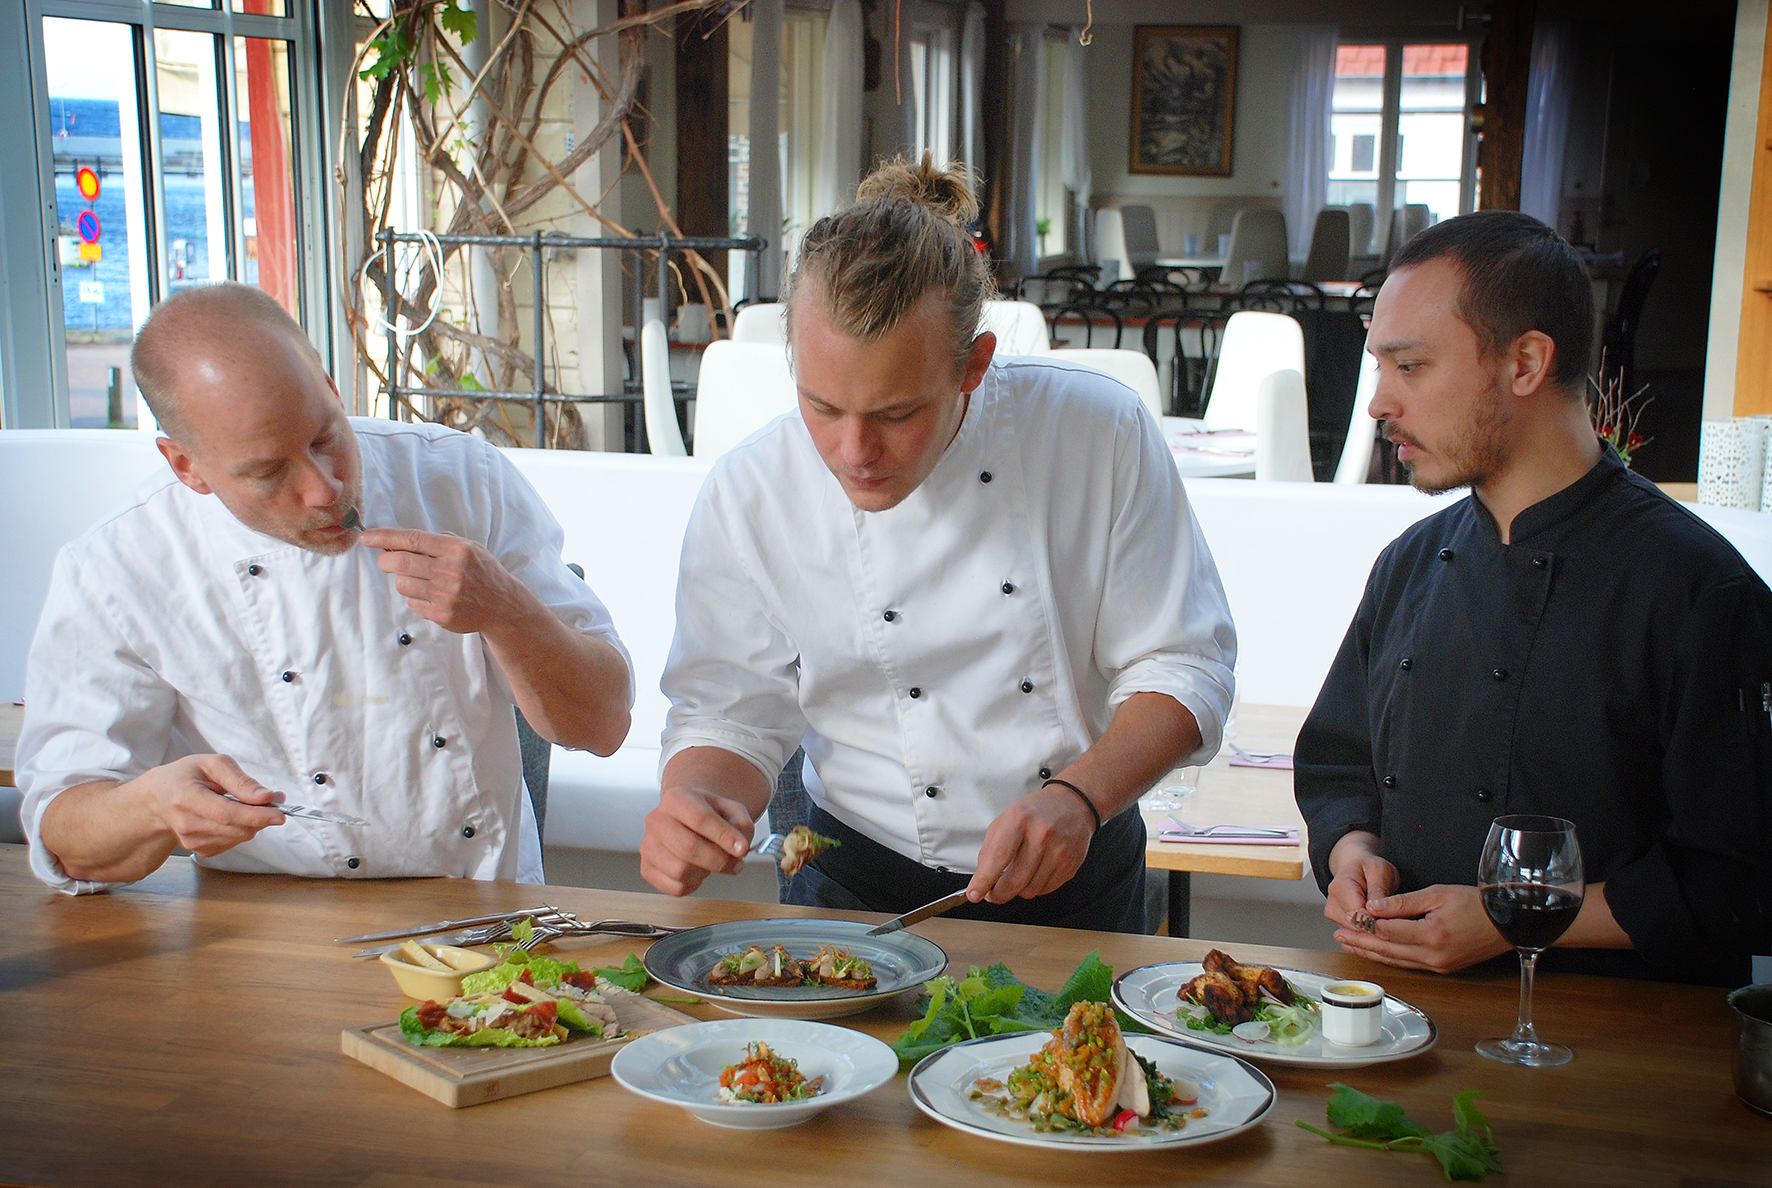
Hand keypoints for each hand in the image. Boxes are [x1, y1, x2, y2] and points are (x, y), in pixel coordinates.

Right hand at [139, 754, 288, 857]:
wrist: (158, 798)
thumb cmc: (186, 776)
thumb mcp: (212, 765)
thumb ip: (240, 780)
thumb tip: (266, 797)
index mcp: (186, 797)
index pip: (227, 814)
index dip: (256, 815)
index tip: (280, 813)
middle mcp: (186, 823)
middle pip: (237, 829)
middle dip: (262, 816)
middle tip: (273, 800)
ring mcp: (191, 841)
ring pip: (240, 837)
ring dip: (254, 822)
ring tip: (247, 803)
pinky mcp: (199, 850)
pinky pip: (233, 843)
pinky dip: (242, 829)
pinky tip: (233, 816)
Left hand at [361, 528, 525, 635]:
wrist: (502, 605)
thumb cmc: (482, 572)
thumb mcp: (468, 547)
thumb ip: (438, 542)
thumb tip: (400, 542)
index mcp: (456, 550)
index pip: (412, 540)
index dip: (385, 537)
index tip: (367, 537)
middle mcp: (450, 572)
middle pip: (400, 563)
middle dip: (385, 561)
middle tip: (385, 561)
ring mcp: (445, 595)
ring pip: (402, 585)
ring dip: (403, 581)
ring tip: (420, 580)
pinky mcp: (442, 615)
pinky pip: (412, 603)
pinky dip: (415, 598)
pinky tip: (431, 596)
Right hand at [639, 783, 754, 896]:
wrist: (688, 820)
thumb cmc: (709, 815)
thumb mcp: (732, 811)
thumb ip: (742, 826)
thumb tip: (739, 848)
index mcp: (676, 798)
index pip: (700, 818)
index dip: (724, 836)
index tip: (742, 849)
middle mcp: (656, 820)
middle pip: (687, 848)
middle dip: (718, 861)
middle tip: (735, 864)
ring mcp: (648, 845)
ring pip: (680, 871)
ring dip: (705, 872)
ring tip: (712, 863)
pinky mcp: (647, 868)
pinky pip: (675, 887)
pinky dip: (693, 884)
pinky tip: (698, 871)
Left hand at [967, 784, 1094, 903]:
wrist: (1071, 804)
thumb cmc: (1036, 811)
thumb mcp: (1005, 818)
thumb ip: (990, 848)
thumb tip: (982, 877)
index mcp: (1020, 819)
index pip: (999, 858)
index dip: (984, 880)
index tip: (975, 893)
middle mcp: (1042, 835)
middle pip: (1015, 881)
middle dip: (998, 894)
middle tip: (992, 893)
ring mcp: (1059, 851)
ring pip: (1030, 890)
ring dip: (1017, 891)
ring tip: (1015, 877)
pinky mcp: (1070, 865)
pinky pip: (1045, 890)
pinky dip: (1034, 887)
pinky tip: (1033, 873)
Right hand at [1323, 841, 1399, 932]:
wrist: (1359, 870)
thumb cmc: (1370, 869)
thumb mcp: (1380, 870)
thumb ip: (1378, 890)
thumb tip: (1374, 912)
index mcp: (1340, 887)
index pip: (1357, 915)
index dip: (1378, 921)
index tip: (1395, 920)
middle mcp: (1332, 905)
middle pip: (1357, 929)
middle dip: (1378, 929)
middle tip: (1398, 921)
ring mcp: (1335, 918)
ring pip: (1358, 937)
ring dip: (1376, 933)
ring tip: (1391, 921)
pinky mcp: (1340, 927)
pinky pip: (1358, 938)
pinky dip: (1372, 935)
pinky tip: (1383, 926)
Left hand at [1332, 883, 1513, 972]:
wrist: (1507, 921)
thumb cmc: (1474, 903)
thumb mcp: (1437, 894)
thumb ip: (1402, 903)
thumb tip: (1372, 907)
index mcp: (1431, 935)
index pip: (1388, 931)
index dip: (1364, 925)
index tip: (1346, 919)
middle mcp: (1433, 955)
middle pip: (1387, 950)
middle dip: (1360, 942)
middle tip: (1338, 935)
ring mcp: (1439, 965)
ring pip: (1396, 960)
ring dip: (1371, 952)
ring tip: (1349, 945)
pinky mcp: (1443, 968)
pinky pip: (1409, 963)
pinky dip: (1389, 958)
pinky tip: (1376, 953)